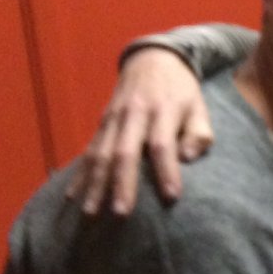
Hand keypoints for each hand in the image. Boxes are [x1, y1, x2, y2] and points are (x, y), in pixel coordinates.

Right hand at [68, 48, 212, 214]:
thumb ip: (199, 134)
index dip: (167, 171)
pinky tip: (73, 196)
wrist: (153, 60)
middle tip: (121, 213)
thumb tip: (188, 158)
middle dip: (121, 184)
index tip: (172, 197)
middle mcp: (133, 115)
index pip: (162, 144)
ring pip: (100, 154)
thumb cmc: (182, 91)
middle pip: (124, 152)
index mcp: (162, 110)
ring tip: (90, 212)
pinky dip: (80, 175)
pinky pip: (88, 151)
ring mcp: (113, 119)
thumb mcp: (199, 107)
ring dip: (94, 185)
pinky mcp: (101, 123)